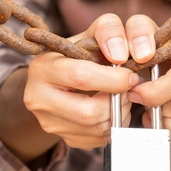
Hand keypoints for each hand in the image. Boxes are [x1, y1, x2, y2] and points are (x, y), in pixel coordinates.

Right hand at [23, 13, 141, 150]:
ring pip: (96, 129)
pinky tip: (112, 109)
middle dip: (118, 102)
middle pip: (88, 112)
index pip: (80, 76)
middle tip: (128, 90)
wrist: (61, 78)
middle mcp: (38, 98)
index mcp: (42, 67)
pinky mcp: (64, 138)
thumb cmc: (80, 53)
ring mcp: (49, 123)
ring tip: (122, 98)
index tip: (132, 76)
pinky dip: (114, 126)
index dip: (113, 79)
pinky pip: (99, 140)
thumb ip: (108, 30)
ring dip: (119, 114)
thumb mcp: (90, 34)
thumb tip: (120, 55)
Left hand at [127, 30, 170, 145]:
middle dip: (156, 107)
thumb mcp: (156, 36)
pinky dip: (168, 129)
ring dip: (160, 120)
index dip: (154, 91)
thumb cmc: (168, 48)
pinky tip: (161, 115)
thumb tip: (137, 60)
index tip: (134, 91)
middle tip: (140, 101)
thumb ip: (142, 36)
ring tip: (149, 107)